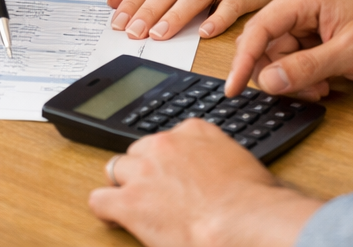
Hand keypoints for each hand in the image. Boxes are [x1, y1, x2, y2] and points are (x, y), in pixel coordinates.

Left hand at [88, 119, 320, 246]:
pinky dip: (105, 209)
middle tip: (155, 192)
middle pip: (139, 151)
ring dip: (124, 185)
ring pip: (115, 169)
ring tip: (134, 203)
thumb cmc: (252, 199)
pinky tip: (114, 217)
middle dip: (144, 170)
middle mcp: (165, 144)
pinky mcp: (130, 202)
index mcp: (193, 131)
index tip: (174, 173)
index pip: (169, 138)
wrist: (242, 220)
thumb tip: (226, 171)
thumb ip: (222, 156)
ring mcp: (145, 171)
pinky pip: (100, 200)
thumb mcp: (241, 161)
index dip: (169, 160)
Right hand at [225, 0, 352, 99]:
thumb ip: (305, 68)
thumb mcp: (348, 55)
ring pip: (278, 52)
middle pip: (266, 41)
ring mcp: (305, 16)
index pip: (260, 27)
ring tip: (321, 87)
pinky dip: (301, 73)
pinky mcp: (312, 30)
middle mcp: (300, 2)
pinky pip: (292, 55)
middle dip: (277, 71)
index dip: (244, 59)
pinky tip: (322, 83)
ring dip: (292, 76)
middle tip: (304, 91)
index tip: (233, 88)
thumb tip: (267, 81)